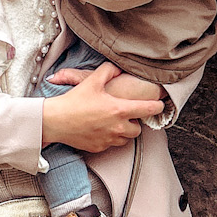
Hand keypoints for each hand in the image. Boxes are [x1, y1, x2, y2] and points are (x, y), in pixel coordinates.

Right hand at [39, 61, 160, 154]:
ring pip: (126, 139)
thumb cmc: (74, 101)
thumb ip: (108, 71)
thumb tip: (118, 68)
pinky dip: (109, 138)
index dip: (157, 106)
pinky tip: (99, 129)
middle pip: (138, 129)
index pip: (148, 109)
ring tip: (113, 122)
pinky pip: (111, 144)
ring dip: (123, 132)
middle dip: (134, 122)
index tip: (160, 105)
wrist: (55, 121)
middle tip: (125, 114)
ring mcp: (109, 140)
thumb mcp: (92, 81)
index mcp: (119, 110)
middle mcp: (118, 128)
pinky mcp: (99, 148)